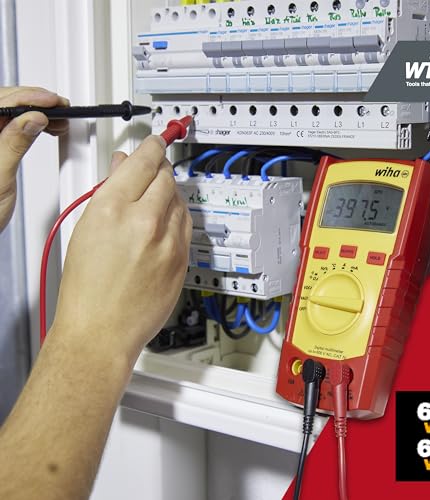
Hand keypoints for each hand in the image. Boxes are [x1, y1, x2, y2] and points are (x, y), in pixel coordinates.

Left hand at [0, 87, 68, 230]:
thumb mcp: (0, 177)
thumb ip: (15, 143)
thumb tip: (34, 119)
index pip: (1, 102)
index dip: (29, 97)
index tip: (54, 102)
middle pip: (4, 103)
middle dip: (35, 102)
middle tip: (61, 108)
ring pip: (8, 113)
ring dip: (34, 113)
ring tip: (57, 119)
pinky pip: (9, 127)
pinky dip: (28, 125)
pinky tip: (41, 128)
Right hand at [51, 136, 191, 362]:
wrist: (103, 330)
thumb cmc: (87, 289)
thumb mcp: (87, 230)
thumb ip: (108, 192)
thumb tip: (121, 168)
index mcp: (112, 209)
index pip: (143, 161)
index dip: (151, 147)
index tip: (155, 142)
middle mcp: (144, 222)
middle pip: (166, 177)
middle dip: (160, 170)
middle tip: (153, 169)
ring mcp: (168, 242)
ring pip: (180, 200)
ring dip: (170, 194)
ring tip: (154, 200)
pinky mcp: (183, 259)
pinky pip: (186, 225)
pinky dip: (177, 217)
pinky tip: (164, 223)